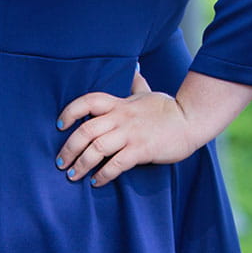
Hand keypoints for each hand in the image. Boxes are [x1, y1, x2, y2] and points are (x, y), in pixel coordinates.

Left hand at [56, 68, 251, 185]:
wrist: (191, 120)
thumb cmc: (168, 108)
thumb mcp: (148, 93)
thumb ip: (137, 84)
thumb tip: (135, 70)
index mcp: (120, 103)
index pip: (87, 101)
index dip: (70, 112)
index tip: (60, 125)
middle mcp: (121, 118)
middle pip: (85, 130)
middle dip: (68, 148)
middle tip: (61, 162)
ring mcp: (131, 134)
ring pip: (96, 149)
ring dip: (81, 164)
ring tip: (73, 175)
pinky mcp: (141, 150)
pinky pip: (116, 165)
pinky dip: (103, 175)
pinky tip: (97, 182)